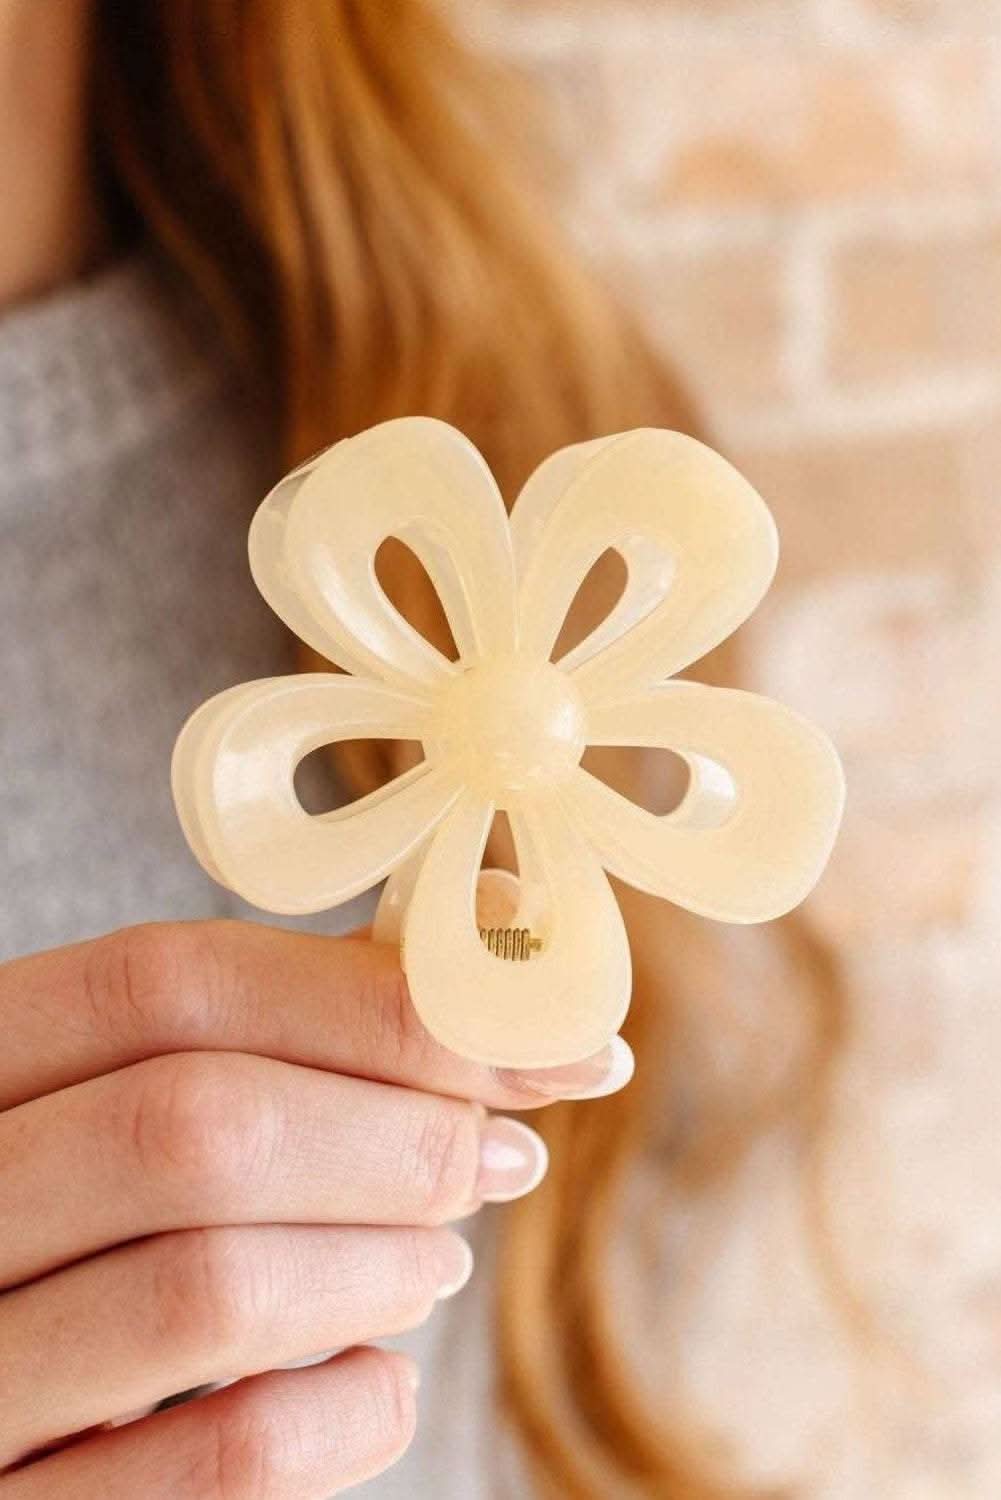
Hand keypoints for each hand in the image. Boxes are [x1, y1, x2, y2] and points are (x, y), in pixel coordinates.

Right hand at [0, 920, 630, 1496]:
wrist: (16, 1420)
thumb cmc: (98, 1223)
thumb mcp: (137, 1099)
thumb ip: (291, 1017)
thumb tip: (493, 928)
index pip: (164, 984)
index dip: (376, 1000)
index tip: (539, 1033)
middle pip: (194, 1123)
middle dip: (396, 1133)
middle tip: (500, 1155)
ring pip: (208, 1289)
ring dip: (382, 1261)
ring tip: (443, 1255)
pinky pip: (221, 1466)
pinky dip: (347, 1409)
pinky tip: (381, 1378)